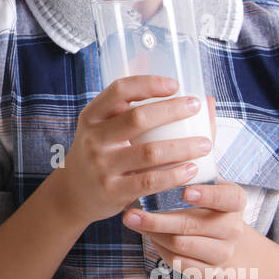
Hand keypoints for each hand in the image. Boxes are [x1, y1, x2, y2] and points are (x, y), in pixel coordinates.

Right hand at [52, 75, 214, 227]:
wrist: (72, 194)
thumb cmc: (98, 154)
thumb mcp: (101, 127)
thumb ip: (131, 109)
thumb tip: (181, 88)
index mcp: (92, 116)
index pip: (119, 90)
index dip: (148, 84)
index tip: (175, 84)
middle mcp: (94, 138)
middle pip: (138, 118)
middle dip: (173, 110)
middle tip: (196, 106)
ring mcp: (102, 166)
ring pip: (150, 152)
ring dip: (183, 146)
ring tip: (205, 143)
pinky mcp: (113, 191)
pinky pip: (150, 181)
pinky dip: (175, 174)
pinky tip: (192, 169)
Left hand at [122, 96, 252, 278]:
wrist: (231, 249)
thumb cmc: (213, 203)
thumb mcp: (215, 176)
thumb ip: (207, 141)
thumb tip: (201, 100)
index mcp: (235, 201)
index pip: (228, 197)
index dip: (208, 193)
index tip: (185, 188)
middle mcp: (231, 227)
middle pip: (196, 224)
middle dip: (162, 216)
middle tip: (131, 208)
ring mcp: (219, 252)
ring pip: (182, 244)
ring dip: (153, 231)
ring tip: (127, 218)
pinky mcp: (204, 271)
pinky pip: (179, 261)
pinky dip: (158, 248)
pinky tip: (140, 235)